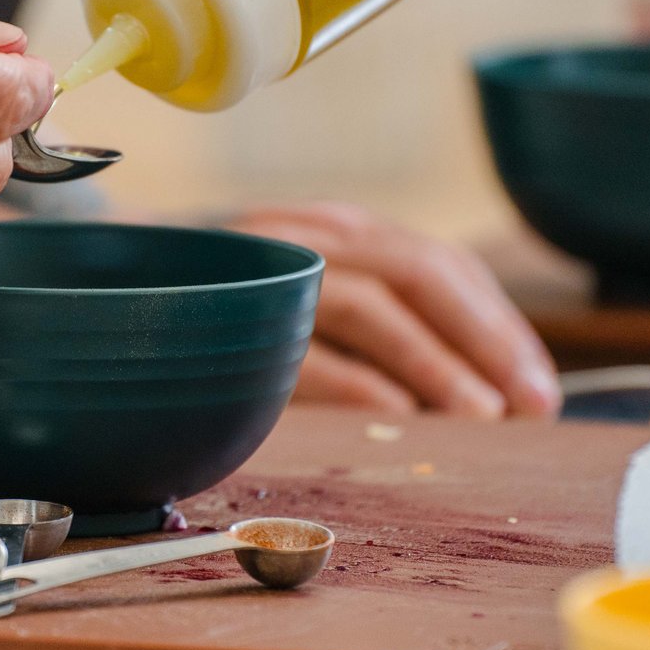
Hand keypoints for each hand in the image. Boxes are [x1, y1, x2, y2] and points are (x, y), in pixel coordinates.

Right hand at [226, 203, 558, 418]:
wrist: (110, 293)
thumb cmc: (228, 317)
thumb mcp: (316, 308)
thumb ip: (388, 332)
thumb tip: (489, 398)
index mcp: (342, 231)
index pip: (441, 266)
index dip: (499, 325)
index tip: (538, 389)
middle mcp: (308, 234)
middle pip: (416, 272)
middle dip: (484, 339)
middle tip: (526, 406)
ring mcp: (263, 267)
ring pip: (368, 300)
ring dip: (433, 363)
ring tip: (480, 419)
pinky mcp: (224, 315)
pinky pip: (302, 345)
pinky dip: (358, 381)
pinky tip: (398, 417)